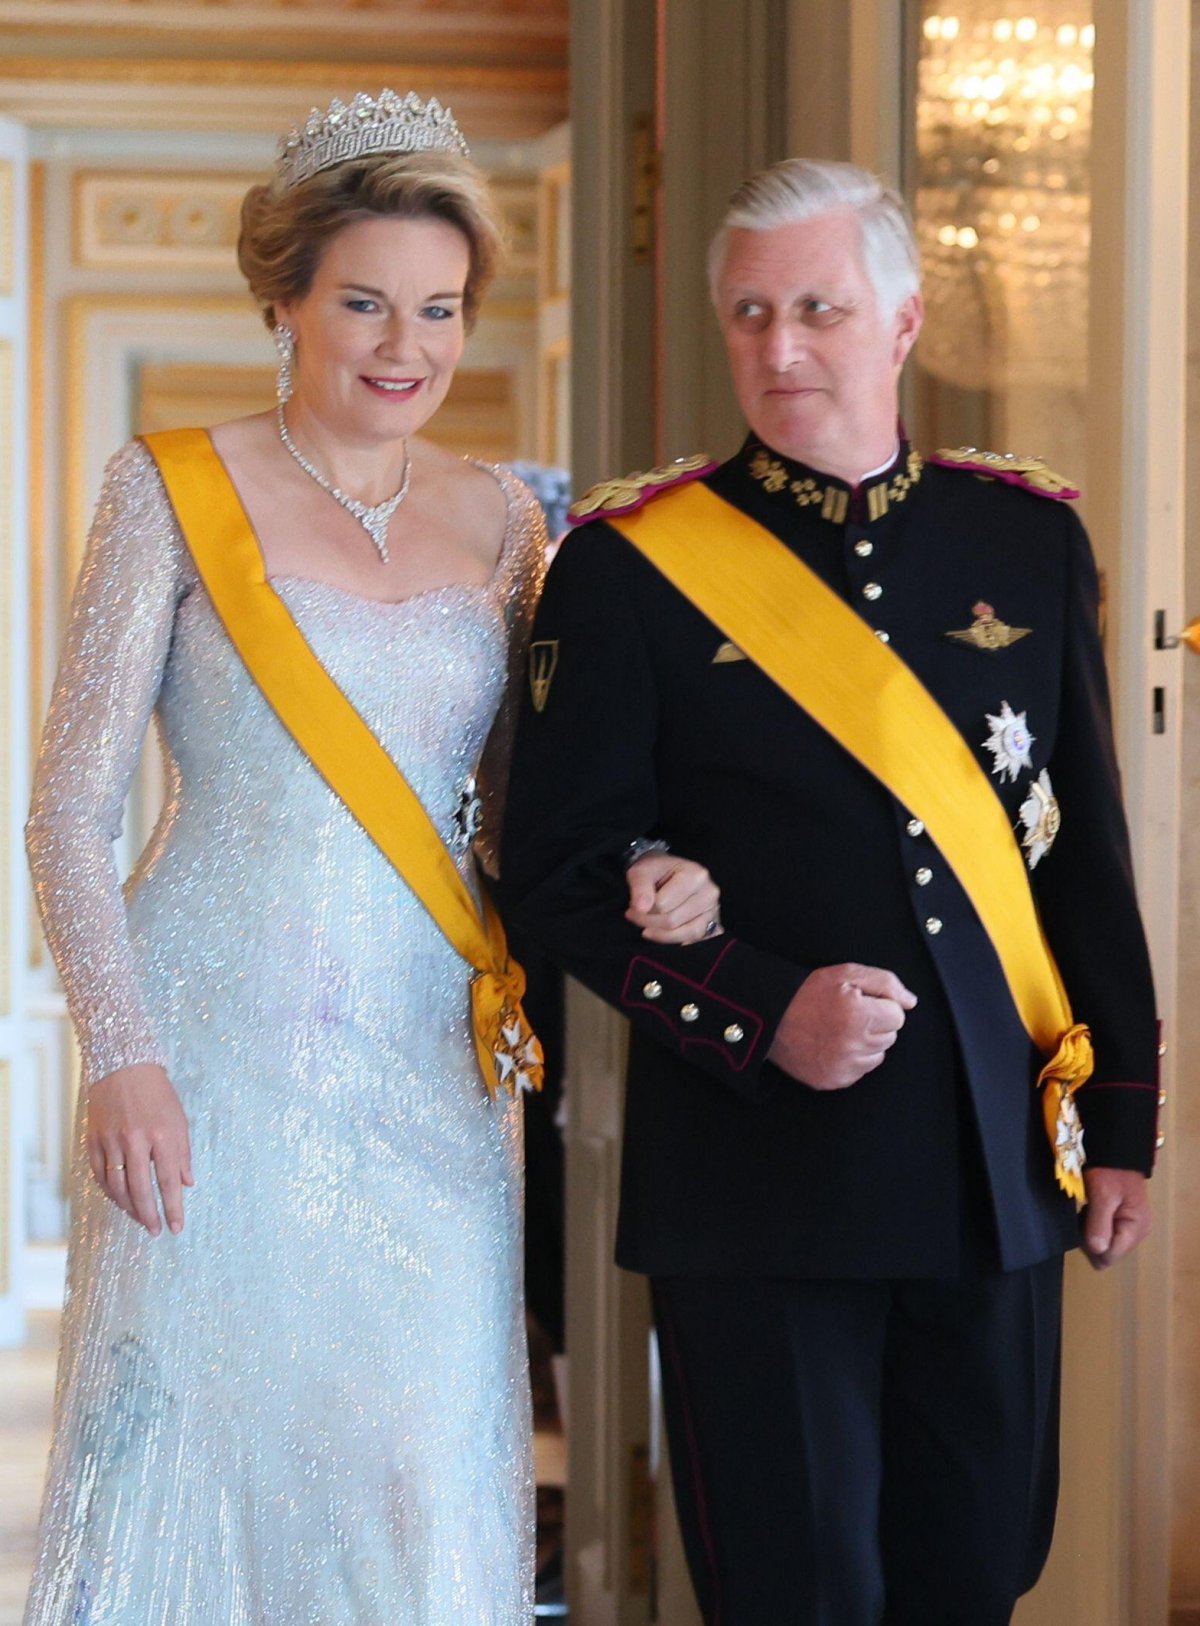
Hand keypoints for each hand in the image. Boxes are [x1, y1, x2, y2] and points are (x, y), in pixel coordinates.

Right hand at [87, 1063, 193, 1236]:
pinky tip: (119, 1201)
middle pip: (140, 1190)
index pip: (168, 1181)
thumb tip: (186, 1184)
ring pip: (117, 1187)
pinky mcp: (93, 1140)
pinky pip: (100, 1175)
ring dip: (128, 1208)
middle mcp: (136, 1140)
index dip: (173, 1208)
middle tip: (155, 1231)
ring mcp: (111, 1140)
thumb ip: (182, 1154)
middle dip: (148, 1215)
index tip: (177, 1228)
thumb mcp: (179, 1119)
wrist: (123, 1066)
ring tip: (140, 1219)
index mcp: (162, 1135)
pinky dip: (109, 1192)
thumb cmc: (157, 1093)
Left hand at [625, 852, 721, 945]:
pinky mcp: (713, 924)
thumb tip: (640, 908)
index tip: (632, 907)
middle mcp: (709, 892)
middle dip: (648, 922)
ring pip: (685, 934)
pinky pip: (694, 940)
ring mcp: (713, 910)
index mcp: (695, 875)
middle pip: (672, 921)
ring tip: (646, 927)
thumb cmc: (656, 870)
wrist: (668, 871)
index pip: (663, 904)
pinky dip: (677, 941)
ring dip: (660, 935)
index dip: (642, 910)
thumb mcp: (642, 870)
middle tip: (635, 916)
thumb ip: (639, 886)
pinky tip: (664, 934)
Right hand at [767, 963, 916, 1089]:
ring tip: (841, 1029)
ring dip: (866, 1043)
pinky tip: (834, 1045)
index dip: (881, 1005)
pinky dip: (852, 1059)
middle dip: (875, 1023)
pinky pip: (860, 1071)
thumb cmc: (807, 992)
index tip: (862, 1002)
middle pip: (890, 1037)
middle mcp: (853, 1045)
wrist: (770, 1017)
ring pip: (877, 1055)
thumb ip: (885, 983)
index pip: (898, 1016)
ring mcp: (843, 1067)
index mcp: (859, 1016)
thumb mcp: (845, 973)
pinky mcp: (833, 1080)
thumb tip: (910, 1001)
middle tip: (849, 1014)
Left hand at [1081, 1166, 1150, 1269]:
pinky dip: (1094, 1226)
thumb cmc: (1110, 1171)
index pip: (1110, 1256)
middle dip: (1092, 1239)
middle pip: (1109, 1253)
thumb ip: (1099, 1224)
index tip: (1082, 1226)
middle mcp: (1137, 1233)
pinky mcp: (1122, 1220)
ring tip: (1087, 1211)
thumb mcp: (1102, 1196)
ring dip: (1091, 1232)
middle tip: (1085, 1215)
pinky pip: (1105, 1233)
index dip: (1092, 1246)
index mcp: (1136, 1229)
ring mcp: (1131, 1227)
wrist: (1116, 1151)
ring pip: (1105, 1244)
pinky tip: (1089, 1211)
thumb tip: (1097, 1251)